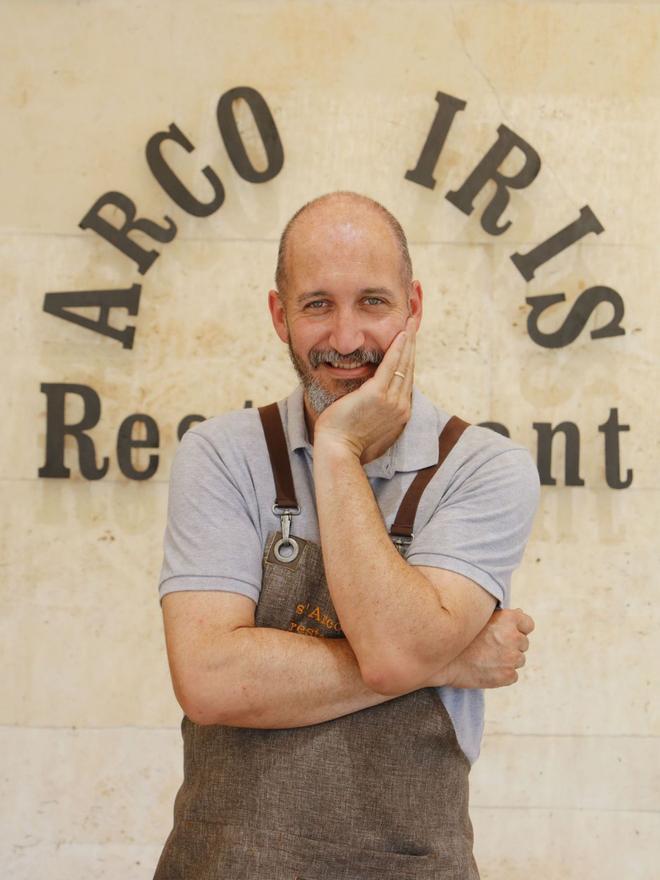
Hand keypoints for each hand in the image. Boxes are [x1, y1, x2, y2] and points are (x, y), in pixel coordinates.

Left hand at [314, 316, 415, 462]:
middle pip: (408, 369)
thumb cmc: (348, 443)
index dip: (408, 360)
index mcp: (400, 414)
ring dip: (407, 341)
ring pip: (403, 364)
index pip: (405, 380)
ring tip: (409, 323)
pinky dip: (397, 348)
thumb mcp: (369, 428)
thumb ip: (376, 415)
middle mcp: (401, 406)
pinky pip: (390, 366)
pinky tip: (400, 334)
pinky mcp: (377, 394)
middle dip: (411, 345)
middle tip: (412, 325)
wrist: (338, 451)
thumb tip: (372, 408)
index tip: (408, 344)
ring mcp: (391, 401)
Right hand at [427, 608, 534, 688]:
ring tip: (487, 658)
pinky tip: (487, 668)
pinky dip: (503, 674)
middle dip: (511, 645)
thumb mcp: (478, 617)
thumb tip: (520, 613)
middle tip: (491, 646)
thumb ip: (501, 615)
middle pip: (523, 643)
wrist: (442, 659)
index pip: (528, 624)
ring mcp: (511, 658)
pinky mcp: (507, 676)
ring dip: (507, 660)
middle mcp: (513, 637)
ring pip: (519, 660)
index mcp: (508, 619)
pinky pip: (513, 675)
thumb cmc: (458, 635)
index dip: (517, 628)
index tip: (505, 632)